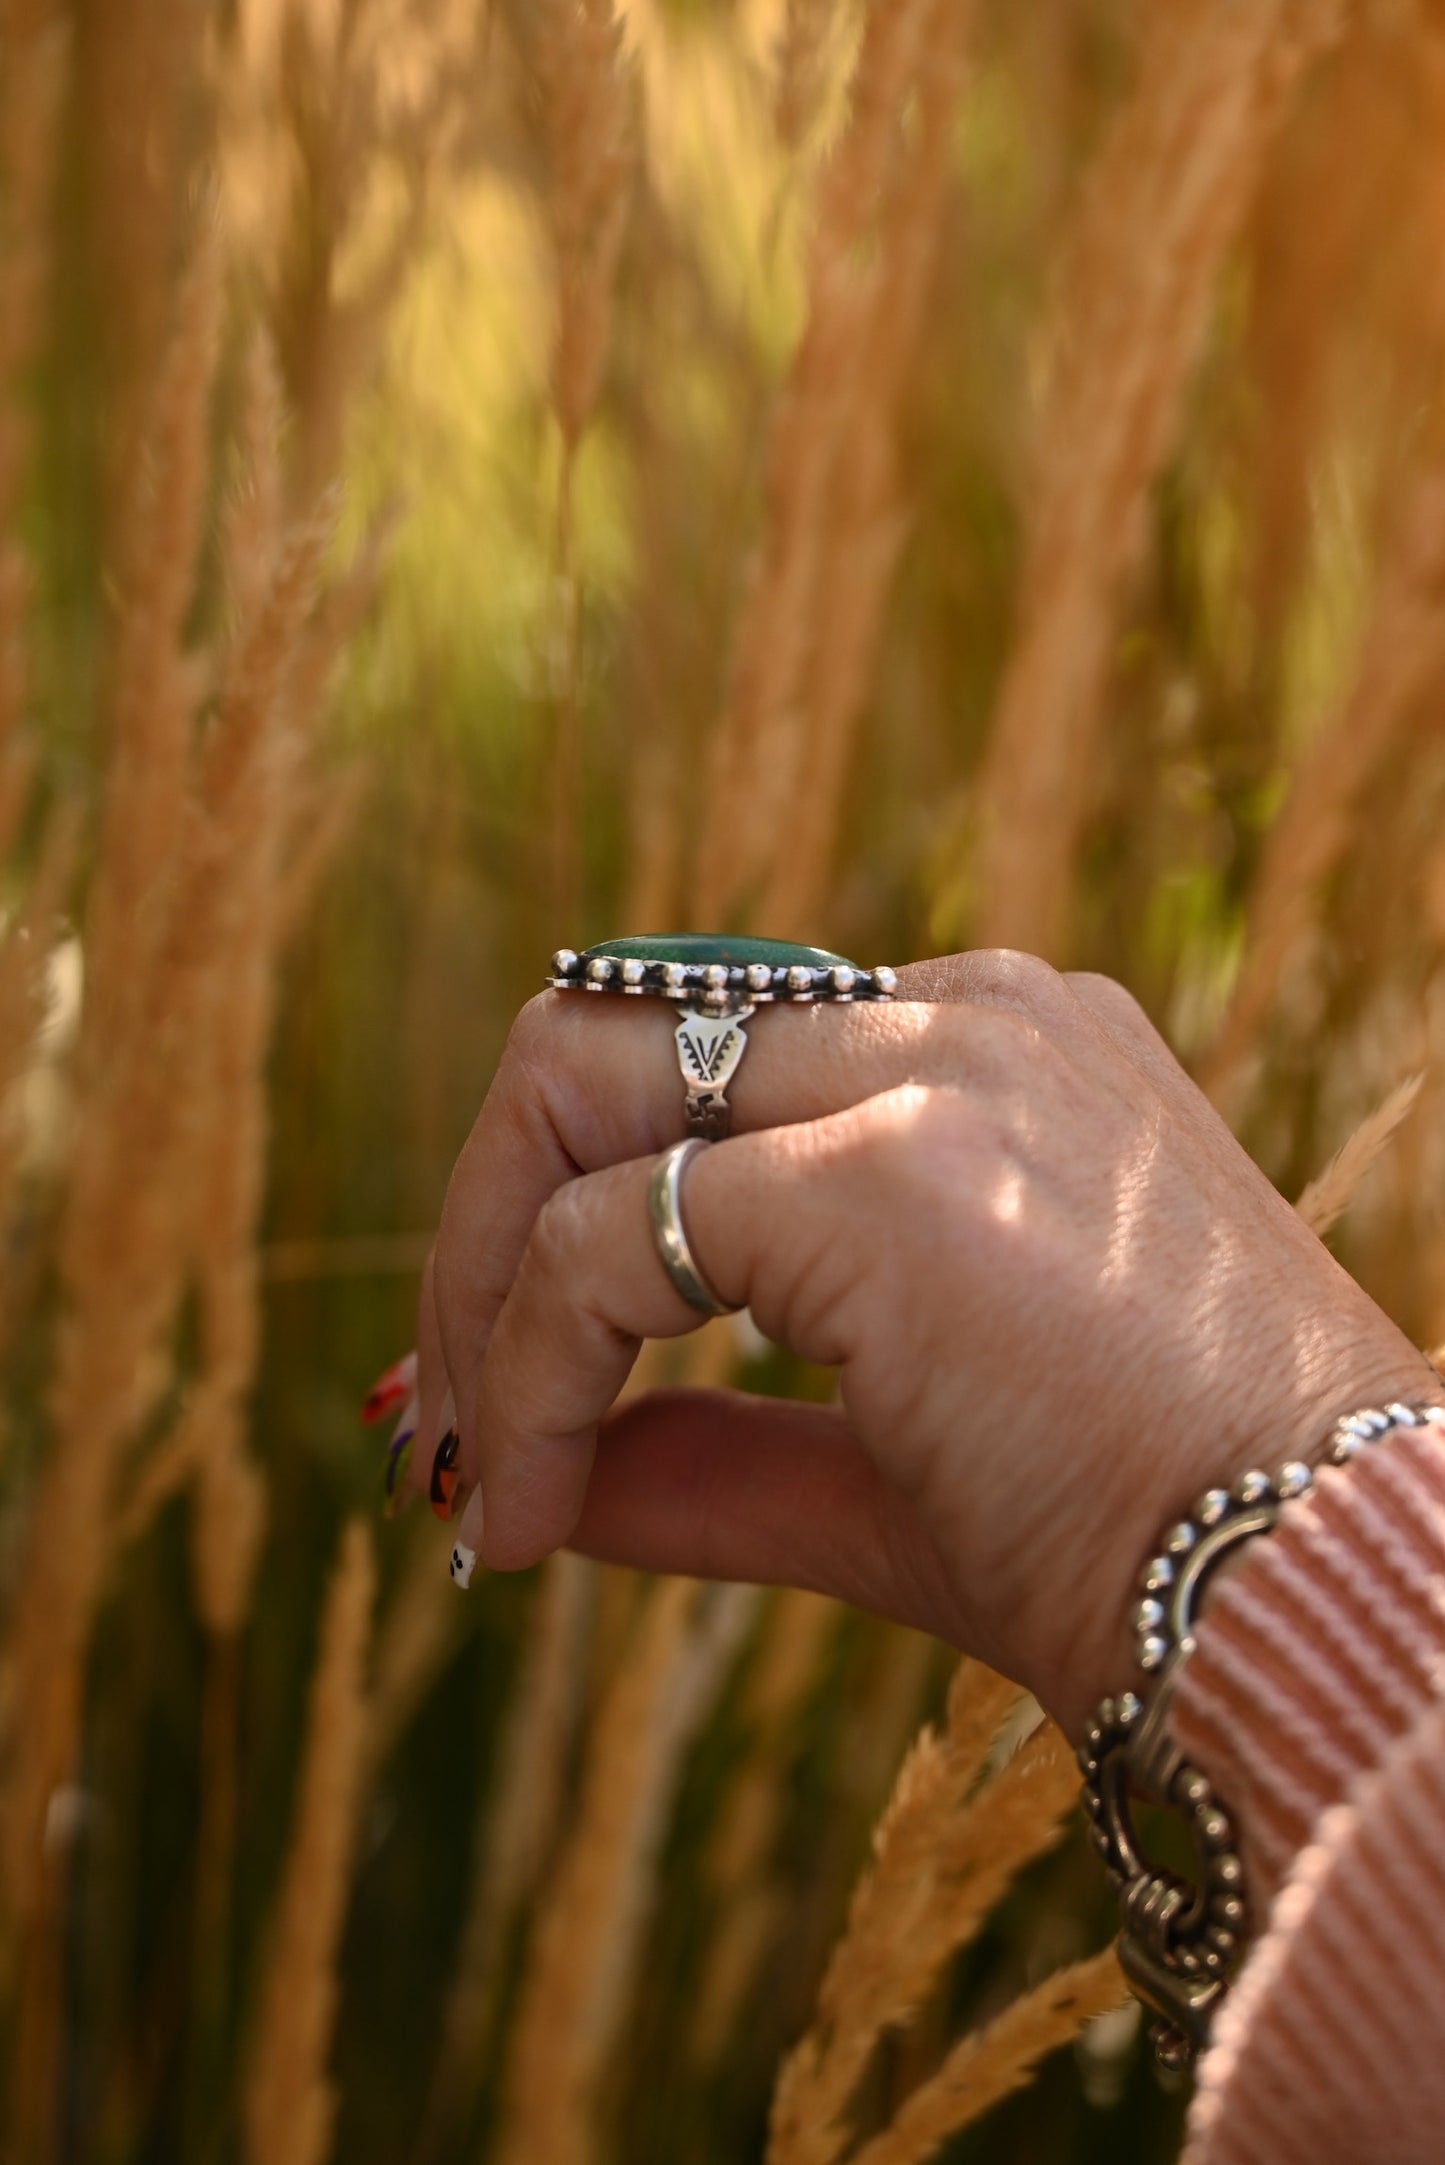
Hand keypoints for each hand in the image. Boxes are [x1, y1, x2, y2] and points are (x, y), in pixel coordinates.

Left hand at [399, 950, 1435, 1736]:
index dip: (565, 1212)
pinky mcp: (888, 1170)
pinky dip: (525, 1379)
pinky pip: (603, 1244)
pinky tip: (533, 1522)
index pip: (693, 1063)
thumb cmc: (1142, 1547)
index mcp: (985, 1051)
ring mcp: (932, 1072)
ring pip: (567, 1092)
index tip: (506, 1402)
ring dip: (470, 1286)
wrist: (1316, 1608)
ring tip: (471, 1476)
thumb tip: (542, 1479)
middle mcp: (958, 1019)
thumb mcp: (888, 1479)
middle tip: (442, 1421)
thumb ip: (714, 1453)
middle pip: (598, 1033)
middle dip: (475, 1222)